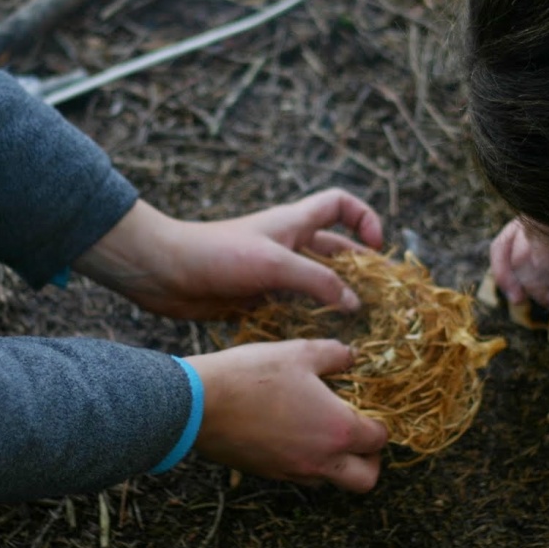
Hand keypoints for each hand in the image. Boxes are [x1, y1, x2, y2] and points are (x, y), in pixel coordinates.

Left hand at [75, 190, 383, 320]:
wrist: (162, 272)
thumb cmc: (217, 256)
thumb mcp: (274, 264)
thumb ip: (316, 281)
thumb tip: (353, 302)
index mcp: (294, 223)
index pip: (339, 204)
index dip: (363, 218)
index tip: (376, 247)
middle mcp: (287, 245)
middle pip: (336, 251)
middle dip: (361, 272)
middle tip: (386, 300)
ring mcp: (272, 273)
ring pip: (316, 285)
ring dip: (336, 303)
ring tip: (361, 329)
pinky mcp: (256, 299)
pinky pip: (293, 310)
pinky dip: (308, 323)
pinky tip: (319, 342)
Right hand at [186, 339, 388, 491]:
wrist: (198, 404)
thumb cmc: (252, 374)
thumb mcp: (300, 352)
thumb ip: (335, 354)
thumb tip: (351, 356)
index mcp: (338, 429)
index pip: (379, 439)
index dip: (380, 423)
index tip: (369, 408)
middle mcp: (320, 459)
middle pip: (365, 479)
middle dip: (370, 459)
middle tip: (359, 435)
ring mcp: (292, 472)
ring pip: (331, 481)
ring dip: (337, 463)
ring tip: (323, 431)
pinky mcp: (268, 474)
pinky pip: (300, 477)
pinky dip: (306, 463)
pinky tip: (292, 433)